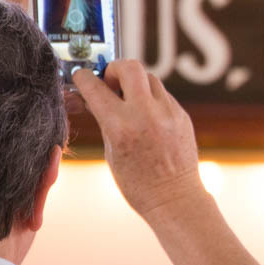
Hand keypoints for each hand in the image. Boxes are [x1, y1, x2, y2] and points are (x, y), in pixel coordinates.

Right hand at [73, 60, 203, 216]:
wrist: (173, 198)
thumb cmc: (137, 184)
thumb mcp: (111, 152)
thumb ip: (104, 120)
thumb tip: (93, 97)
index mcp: (120, 127)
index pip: (95, 87)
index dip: (83, 78)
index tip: (82, 77)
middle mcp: (146, 114)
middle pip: (129, 67)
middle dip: (114, 68)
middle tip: (110, 82)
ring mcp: (167, 112)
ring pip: (149, 77)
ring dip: (135, 83)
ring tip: (129, 101)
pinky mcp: (181, 115)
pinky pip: (162, 94)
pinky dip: (150, 99)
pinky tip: (146, 116)